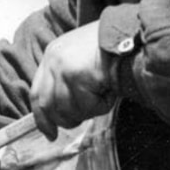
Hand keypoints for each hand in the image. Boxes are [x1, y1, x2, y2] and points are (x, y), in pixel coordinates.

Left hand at [29, 22, 117, 139]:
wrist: (132, 35)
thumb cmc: (113, 50)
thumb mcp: (83, 59)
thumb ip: (68, 80)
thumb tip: (62, 112)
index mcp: (52, 54)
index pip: (37, 94)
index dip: (43, 118)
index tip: (50, 134)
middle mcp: (52, 60)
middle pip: (50, 106)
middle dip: (68, 119)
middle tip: (88, 113)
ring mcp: (62, 67)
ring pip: (69, 110)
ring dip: (90, 109)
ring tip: (104, 92)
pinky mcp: (76, 75)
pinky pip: (87, 106)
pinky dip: (102, 105)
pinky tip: (110, 89)